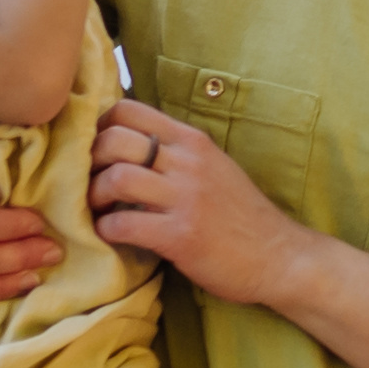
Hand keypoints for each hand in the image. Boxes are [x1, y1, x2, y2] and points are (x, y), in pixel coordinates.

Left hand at [86, 109, 320, 307]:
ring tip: (98, 210)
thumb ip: (177, 154)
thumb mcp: (215, 168)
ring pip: (116, 177)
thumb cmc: (242, 216)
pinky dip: (106, 229)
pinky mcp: (180, 235)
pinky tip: (110, 235)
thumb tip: (129, 146)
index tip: (96, 151)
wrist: (279, 257)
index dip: (100, 127)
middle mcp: (188, 161)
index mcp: (193, 141)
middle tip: (89, 183)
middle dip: (89, 162)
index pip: (129, 110)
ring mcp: (185, 198)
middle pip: (114, 139)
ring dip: (95, 196)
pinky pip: (124, 224)